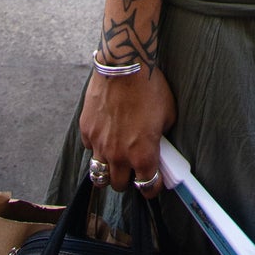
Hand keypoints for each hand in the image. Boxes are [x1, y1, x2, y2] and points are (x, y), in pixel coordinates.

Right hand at [79, 66, 176, 196]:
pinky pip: (90, 149)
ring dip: (108, 170)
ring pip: (99, 174)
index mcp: (143, 154)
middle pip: (119, 186)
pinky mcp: (87, 130)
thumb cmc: (150, 88)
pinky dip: (97, 147)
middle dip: (128, 180)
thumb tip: (158, 145)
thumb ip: (160, 137)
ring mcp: (99, 144)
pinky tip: (106, 134)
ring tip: (115, 159)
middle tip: (133, 168)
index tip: (152, 184)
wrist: (125, 66)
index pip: (147, 187)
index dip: (152, 188)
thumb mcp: (168, 115)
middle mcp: (119, 155)